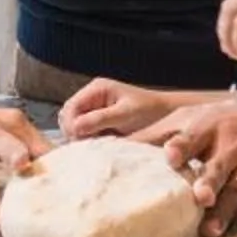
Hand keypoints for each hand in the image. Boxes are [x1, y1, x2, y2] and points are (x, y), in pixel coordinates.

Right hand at [58, 78, 179, 139]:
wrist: (168, 117)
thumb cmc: (150, 112)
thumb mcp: (126, 114)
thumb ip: (101, 119)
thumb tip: (75, 128)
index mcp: (97, 88)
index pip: (71, 107)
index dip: (72, 125)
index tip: (80, 140)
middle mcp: (92, 97)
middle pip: (67, 117)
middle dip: (73, 132)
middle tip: (87, 146)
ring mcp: (93, 110)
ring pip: (73, 126)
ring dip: (79, 138)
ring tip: (94, 146)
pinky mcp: (98, 123)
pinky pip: (83, 133)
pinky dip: (86, 140)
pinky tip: (97, 147)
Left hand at [140, 87, 236, 236]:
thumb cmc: (228, 118)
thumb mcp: (194, 117)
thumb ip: (156, 135)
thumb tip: (110, 148)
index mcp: (209, 128)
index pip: (192, 137)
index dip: (181, 146)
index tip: (170, 155)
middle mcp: (231, 145)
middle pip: (216, 167)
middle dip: (208, 182)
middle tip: (199, 196)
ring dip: (225, 208)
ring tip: (211, 228)